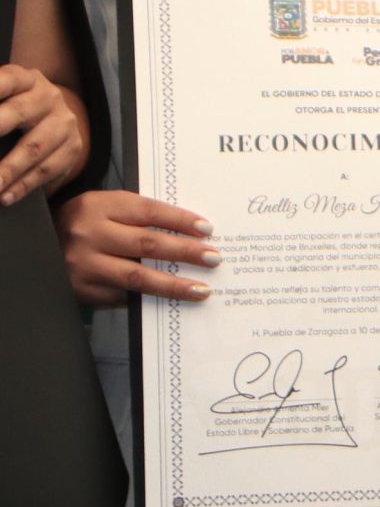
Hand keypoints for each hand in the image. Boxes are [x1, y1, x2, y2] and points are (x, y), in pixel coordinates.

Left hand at [0, 63, 84, 203]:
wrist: (56, 117)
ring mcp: (63, 122)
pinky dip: (23, 186)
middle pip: (18, 113)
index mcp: (25, 79)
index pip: (6, 80)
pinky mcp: (72, 147)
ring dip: (8, 170)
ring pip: (33, 148)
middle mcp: (48, 97)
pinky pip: (47, 170)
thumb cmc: (15, 107)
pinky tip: (5, 196)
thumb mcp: (3, 97)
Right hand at [57, 190, 218, 306]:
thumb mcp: (105, 209)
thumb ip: (139, 216)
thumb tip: (190, 232)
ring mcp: (83, 264)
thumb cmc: (83, 224)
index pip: (149, 211)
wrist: (38, 246)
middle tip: (213, 258)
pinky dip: (149, 297)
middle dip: (186, 252)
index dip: (181, 220)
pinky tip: (170, 300)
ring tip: (201, 289)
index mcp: (98, 206)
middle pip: (148, 243)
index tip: (208, 230)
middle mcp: (88, 233)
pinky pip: (123, 295)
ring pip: (138, 276)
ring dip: (174, 284)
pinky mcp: (81, 290)